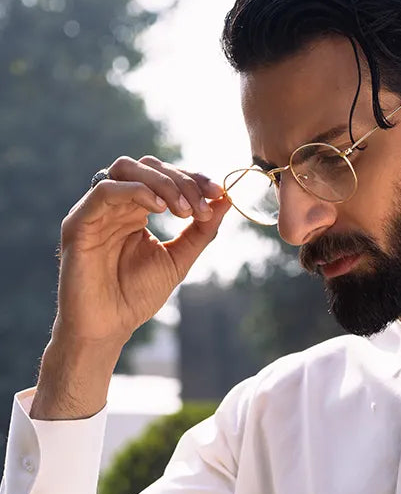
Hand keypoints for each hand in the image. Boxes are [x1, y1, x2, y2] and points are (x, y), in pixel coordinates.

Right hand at [55, 155, 230, 348]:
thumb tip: (227, 200)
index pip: (164, 176)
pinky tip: (159, 208)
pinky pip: (104, 191)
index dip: (193, 179)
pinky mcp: (79, 222)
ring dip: (161, 183)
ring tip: (184, 210)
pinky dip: (136, 191)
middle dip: (181, 181)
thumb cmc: (136, 296)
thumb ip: (201, 231)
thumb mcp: (178, 259)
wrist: (107, 327)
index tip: (219, 194)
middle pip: (147, 166)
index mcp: (136, 210)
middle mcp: (115, 204)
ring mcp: (95, 210)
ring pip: (126, 170)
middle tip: (203, 206)